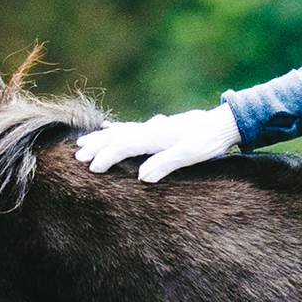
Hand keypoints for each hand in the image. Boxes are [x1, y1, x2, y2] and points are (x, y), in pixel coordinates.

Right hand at [74, 104, 240, 182]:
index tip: (92, 168)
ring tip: (83, 141)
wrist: (225, 124)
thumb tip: (142, 177)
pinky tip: (109, 127)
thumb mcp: (190, 155)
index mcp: (156, 136)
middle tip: (77, 155)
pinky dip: (117, 129)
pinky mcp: (160, 128)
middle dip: (96, 145)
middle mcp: (152, 129)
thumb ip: (166, 164)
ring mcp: (155, 127)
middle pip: (117, 136)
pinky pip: (131, 127)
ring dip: (101, 137)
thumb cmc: (209, 141)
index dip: (107, 156)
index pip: (124, 145)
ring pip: (121, 130)